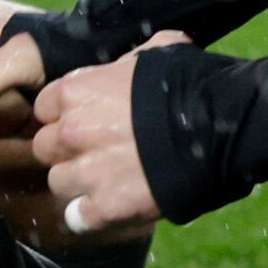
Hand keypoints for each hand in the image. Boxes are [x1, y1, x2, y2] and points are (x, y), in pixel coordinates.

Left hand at [27, 34, 185, 234]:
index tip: (85, 120)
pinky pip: (78, 217)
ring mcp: (86, 173)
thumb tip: (129, 62)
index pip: (45, 108)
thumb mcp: (157, 50)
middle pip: (46, 147)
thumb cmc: (191, 82)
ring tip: (110, 178)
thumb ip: (128, 60)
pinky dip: (92, 214)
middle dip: (68, 149)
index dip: (64, 115)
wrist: (222, 127)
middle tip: (99, 150)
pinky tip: (113, 205)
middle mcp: (70, 133)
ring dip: (79, 182)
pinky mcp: (105, 208)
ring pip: (59, 182)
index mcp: (75, 92)